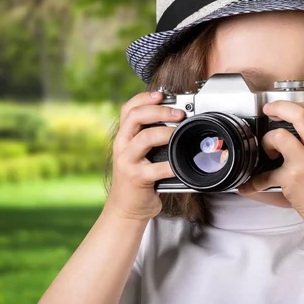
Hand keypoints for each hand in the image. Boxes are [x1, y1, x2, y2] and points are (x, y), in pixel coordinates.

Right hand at [104, 91, 183, 221]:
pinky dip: (172, 164)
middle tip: (179, 113)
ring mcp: (128, 161)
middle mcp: (122, 145)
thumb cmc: (138, 178)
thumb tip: (177, 119)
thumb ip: (149, 137)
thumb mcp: (138, 153)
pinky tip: (180, 163)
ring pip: (144, 137)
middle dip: (159, 111)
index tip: (161, 95)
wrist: (126, 208)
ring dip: (165, 132)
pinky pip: (157, 167)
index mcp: (124, 137)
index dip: (144, 98)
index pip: (129, 108)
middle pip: (136, 117)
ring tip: (179, 133)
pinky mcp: (137, 178)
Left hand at [238, 100, 303, 225]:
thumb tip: (292, 124)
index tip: (277, 107)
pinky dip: (255, 182)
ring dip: (266, 142)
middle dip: (278, 107)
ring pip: (279, 137)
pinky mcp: (292, 179)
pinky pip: (265, 175)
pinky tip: (251, 185)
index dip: (290, 104)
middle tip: (267, 111)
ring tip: (268, 153)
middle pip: (299, 115)